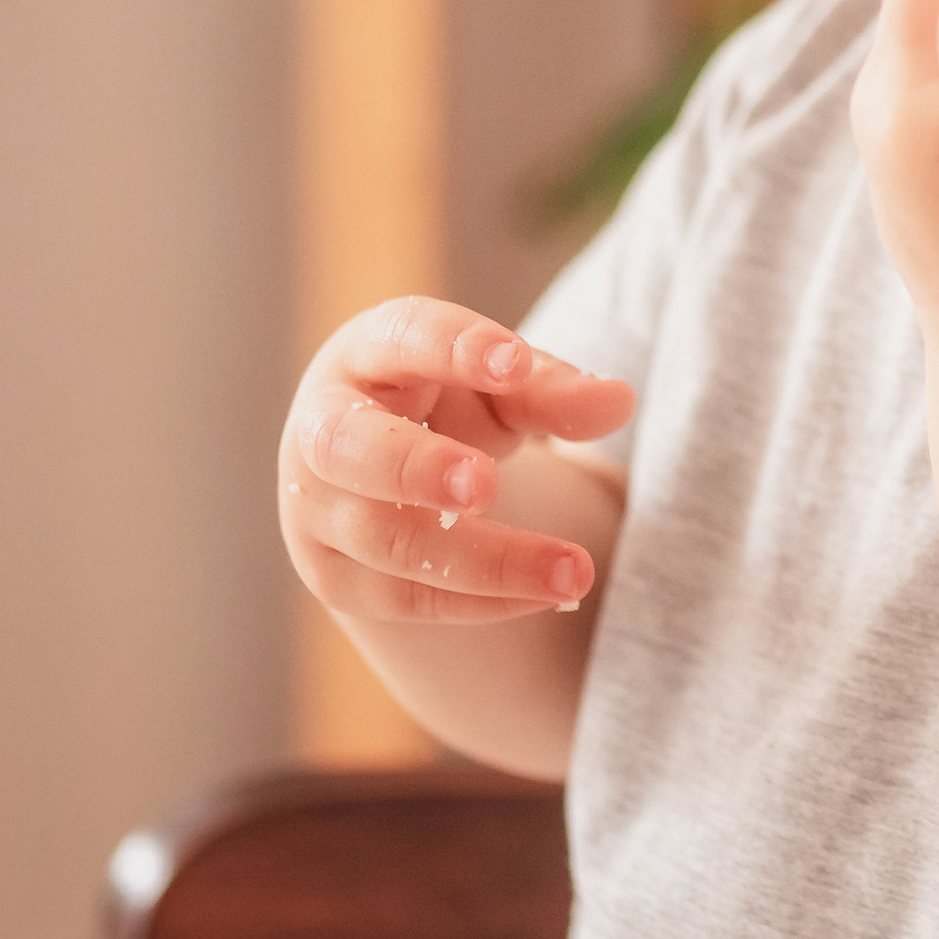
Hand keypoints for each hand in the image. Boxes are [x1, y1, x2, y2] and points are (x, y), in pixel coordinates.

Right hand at [279, 298, 635, 628]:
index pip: (398, 338)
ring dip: (485, 560)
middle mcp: (321, 429)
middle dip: (415, 466)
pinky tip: (549, 593)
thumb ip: (552, 392)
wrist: (389, 481)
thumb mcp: (499, 390)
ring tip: (574, 570)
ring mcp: (318, 509)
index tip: (515, 362)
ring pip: (386, 540)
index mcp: (366, 356)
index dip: (452, 347)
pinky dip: (483, 600)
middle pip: (348, 446)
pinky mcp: (337, 576)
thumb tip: (620, 401)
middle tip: (484, 484)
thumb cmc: (448, 409)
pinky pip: (404, 598)